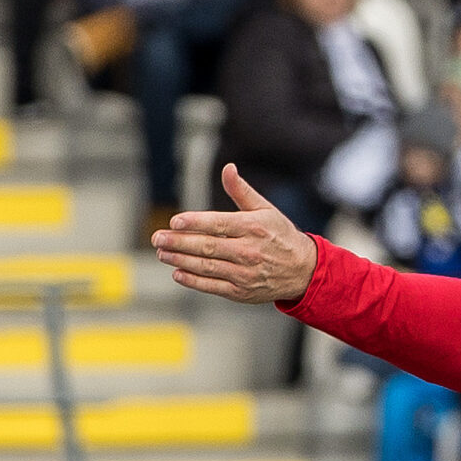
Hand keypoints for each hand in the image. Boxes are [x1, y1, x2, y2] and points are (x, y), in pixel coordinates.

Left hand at [151, 164, 317, 303]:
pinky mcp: (242, 292)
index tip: (174, 221)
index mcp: (253, 227)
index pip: (218, 223)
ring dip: (181, 260)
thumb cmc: (281, 236)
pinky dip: (193, 281)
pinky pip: (213, 286)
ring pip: (206, 266)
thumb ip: (241, 191)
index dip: (194, 223)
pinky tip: (177, 273)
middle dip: (179, 242)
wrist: (303, 271)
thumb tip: (227, 168)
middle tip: (157, 238)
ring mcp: (244, 273)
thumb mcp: (266, 210)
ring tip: (162, 253)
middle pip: (207, 246)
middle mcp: (248, 251)